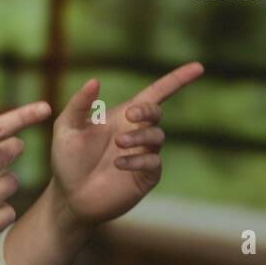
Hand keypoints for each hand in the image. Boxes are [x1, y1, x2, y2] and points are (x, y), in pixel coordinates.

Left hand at [48, 62, 204, 230]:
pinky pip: (153, 163)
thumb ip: (79, 105)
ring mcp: (144, 155)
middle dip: (148, 110)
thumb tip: (95, 81)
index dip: (177, 80)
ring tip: (118, 144)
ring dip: (140, 137)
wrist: (69, 197)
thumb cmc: (67, 160)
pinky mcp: (146, 176)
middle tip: (130, 115)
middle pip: (157, 112)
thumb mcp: (66, 128)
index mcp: (123, 116)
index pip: (156, 93)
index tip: (199, 67)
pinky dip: (138, 160)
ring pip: (157, 137)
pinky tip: (118, 164)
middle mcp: (137, 132)